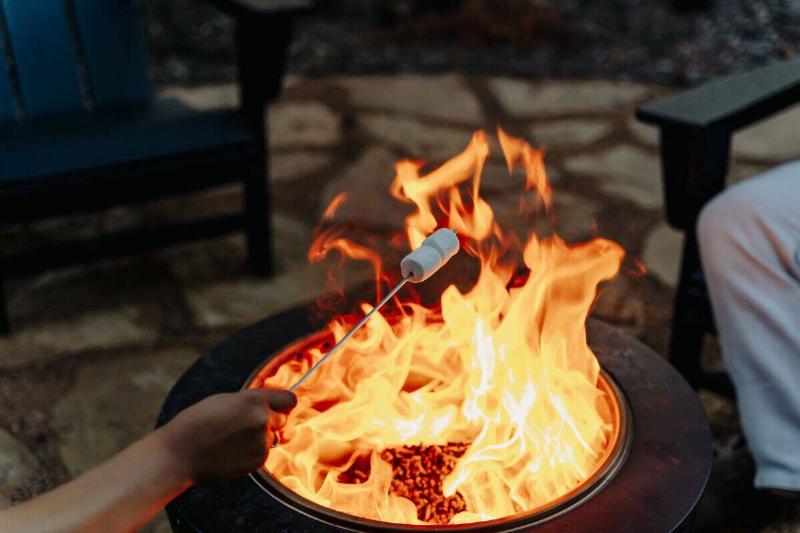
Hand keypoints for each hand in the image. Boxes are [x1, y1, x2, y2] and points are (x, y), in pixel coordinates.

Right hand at [156, 389, 295, 482]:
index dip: (282, 403)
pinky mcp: (258, 461)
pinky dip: (253, 452)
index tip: (277, 406)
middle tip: (244, 424)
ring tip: (232, 439)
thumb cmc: (198, 422)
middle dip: (269, 420)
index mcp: (256, 400)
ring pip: (272, 437)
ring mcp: (262, 442)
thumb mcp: (227, 399)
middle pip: (282, 418)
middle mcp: (263, 419)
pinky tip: (232, 451)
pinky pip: (264, 453)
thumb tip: (271, 405)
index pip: (289, 399)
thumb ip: (252, 401)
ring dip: (259, 438)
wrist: (180, 453)